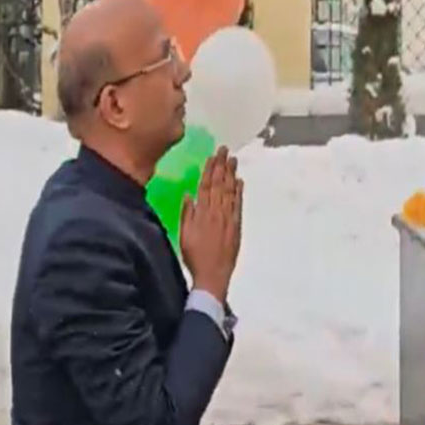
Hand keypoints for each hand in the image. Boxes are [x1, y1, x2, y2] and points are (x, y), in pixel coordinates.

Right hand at [179, 148, 242, 301]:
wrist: (213, 274)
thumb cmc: (195, 256)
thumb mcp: (184, 235)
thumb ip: (187, 214)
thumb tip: (189, 195)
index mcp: (202, 212)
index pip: (206, 185)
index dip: (210, 169)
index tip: (212, 156)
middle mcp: (217, 211)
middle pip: (220, 184)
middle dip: (222, 166)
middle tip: (225, 150)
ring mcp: (229, 217)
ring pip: (230, 191)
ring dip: (231, 174)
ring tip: (233, 160)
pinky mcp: (237, 225)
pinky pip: (238, 204)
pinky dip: (239, 192)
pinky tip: (240, 181)